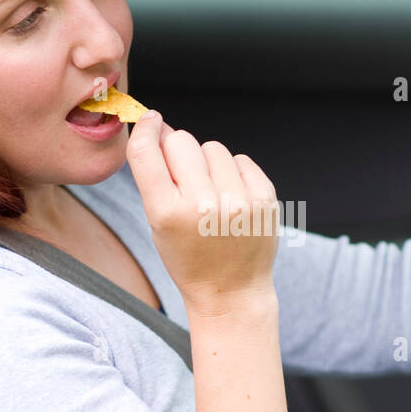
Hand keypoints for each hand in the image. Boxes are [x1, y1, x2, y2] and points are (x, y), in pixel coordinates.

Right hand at [125, 111, 279, 316]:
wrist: (231, 292)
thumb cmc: (188, 257)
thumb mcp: (157, 225)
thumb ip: (155, 178)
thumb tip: (158, 126)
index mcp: (166, 213)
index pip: (146, 152)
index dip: (145, 129)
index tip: (150, 119)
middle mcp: (202, 205)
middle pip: (181, 141)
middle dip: (177, 150)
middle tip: (183, 176)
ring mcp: (237, 201)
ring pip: (213, 147)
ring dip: (208, 163)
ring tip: (211, 194)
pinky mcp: (264, 197)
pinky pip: (240, 159)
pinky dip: (233, 172)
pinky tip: (232, 198)